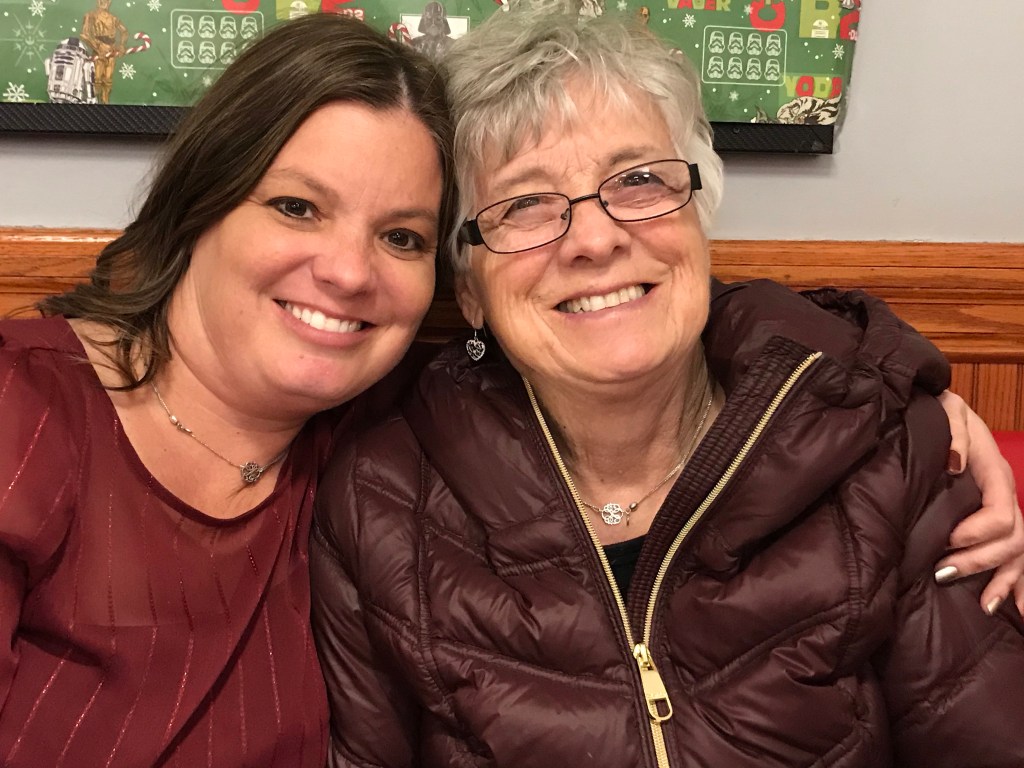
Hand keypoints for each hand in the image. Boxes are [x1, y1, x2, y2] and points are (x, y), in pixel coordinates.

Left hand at [933, 390, 1023, 614]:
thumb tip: (956, 465)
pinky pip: (1017, 555)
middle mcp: (1005, 494)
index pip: (1001, 513)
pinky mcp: (996, 521)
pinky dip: (1017, 583)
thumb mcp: (947, 412)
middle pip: (1013, 540)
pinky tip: (1015, 608)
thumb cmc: (940, 412)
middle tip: (942, 572)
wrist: (940, 410)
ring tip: (986, 605)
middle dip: (981, 561)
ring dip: (1005, 581)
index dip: (977, 533)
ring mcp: (1005, 509)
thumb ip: (954, 434)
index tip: (947, 540)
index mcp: (995, 473)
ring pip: (1020, 554)